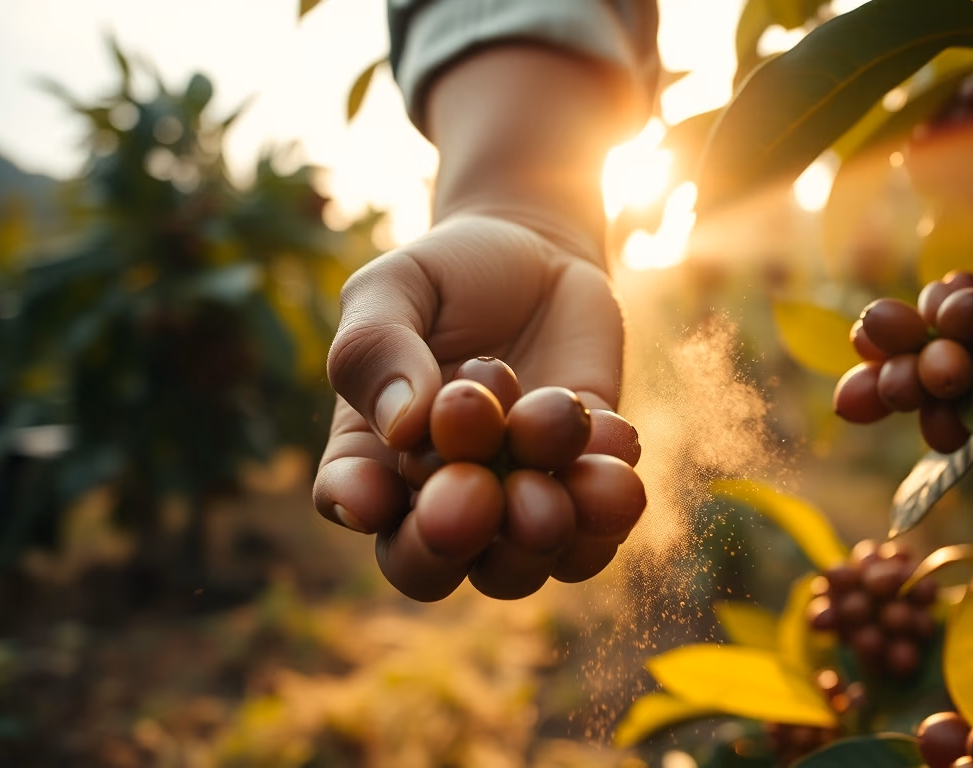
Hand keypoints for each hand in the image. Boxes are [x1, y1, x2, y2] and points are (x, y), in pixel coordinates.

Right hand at [311, 212, 624, 598]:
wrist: (540, 251)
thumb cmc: (448, 273)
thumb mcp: (393, 288)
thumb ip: (377, 349)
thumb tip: (404, 425)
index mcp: (373, 452)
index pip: (355, 504)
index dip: (363, 508)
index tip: (378, 490)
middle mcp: (440, 492)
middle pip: (435, 564)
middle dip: (457, 540)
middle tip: (480, 492)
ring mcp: (515, 495)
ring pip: (522, 563)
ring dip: (543, 532)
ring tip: (566, 478)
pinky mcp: (581, 479)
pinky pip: (596, 522)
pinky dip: (606, 497)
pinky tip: (617, 436)